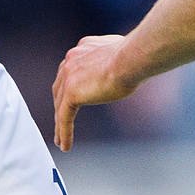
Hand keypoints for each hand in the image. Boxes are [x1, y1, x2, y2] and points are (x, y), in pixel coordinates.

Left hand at [53, 34, 136, 149]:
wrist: (132, 59)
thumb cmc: (136, 57)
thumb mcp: (122, 55)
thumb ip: (115, 61)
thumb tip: (126, 67)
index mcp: (83, 48)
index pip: (71, 70)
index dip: (69, 86)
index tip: (72, 98)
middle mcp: (72, 59)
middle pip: (60, 87)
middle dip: (60, 104)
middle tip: (61, 121)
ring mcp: (69, 76)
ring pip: (60, 105)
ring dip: (59, 123)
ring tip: (60, 139)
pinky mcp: (71, 93)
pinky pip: (64, 118)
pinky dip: (64, 132)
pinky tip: (65, 146)